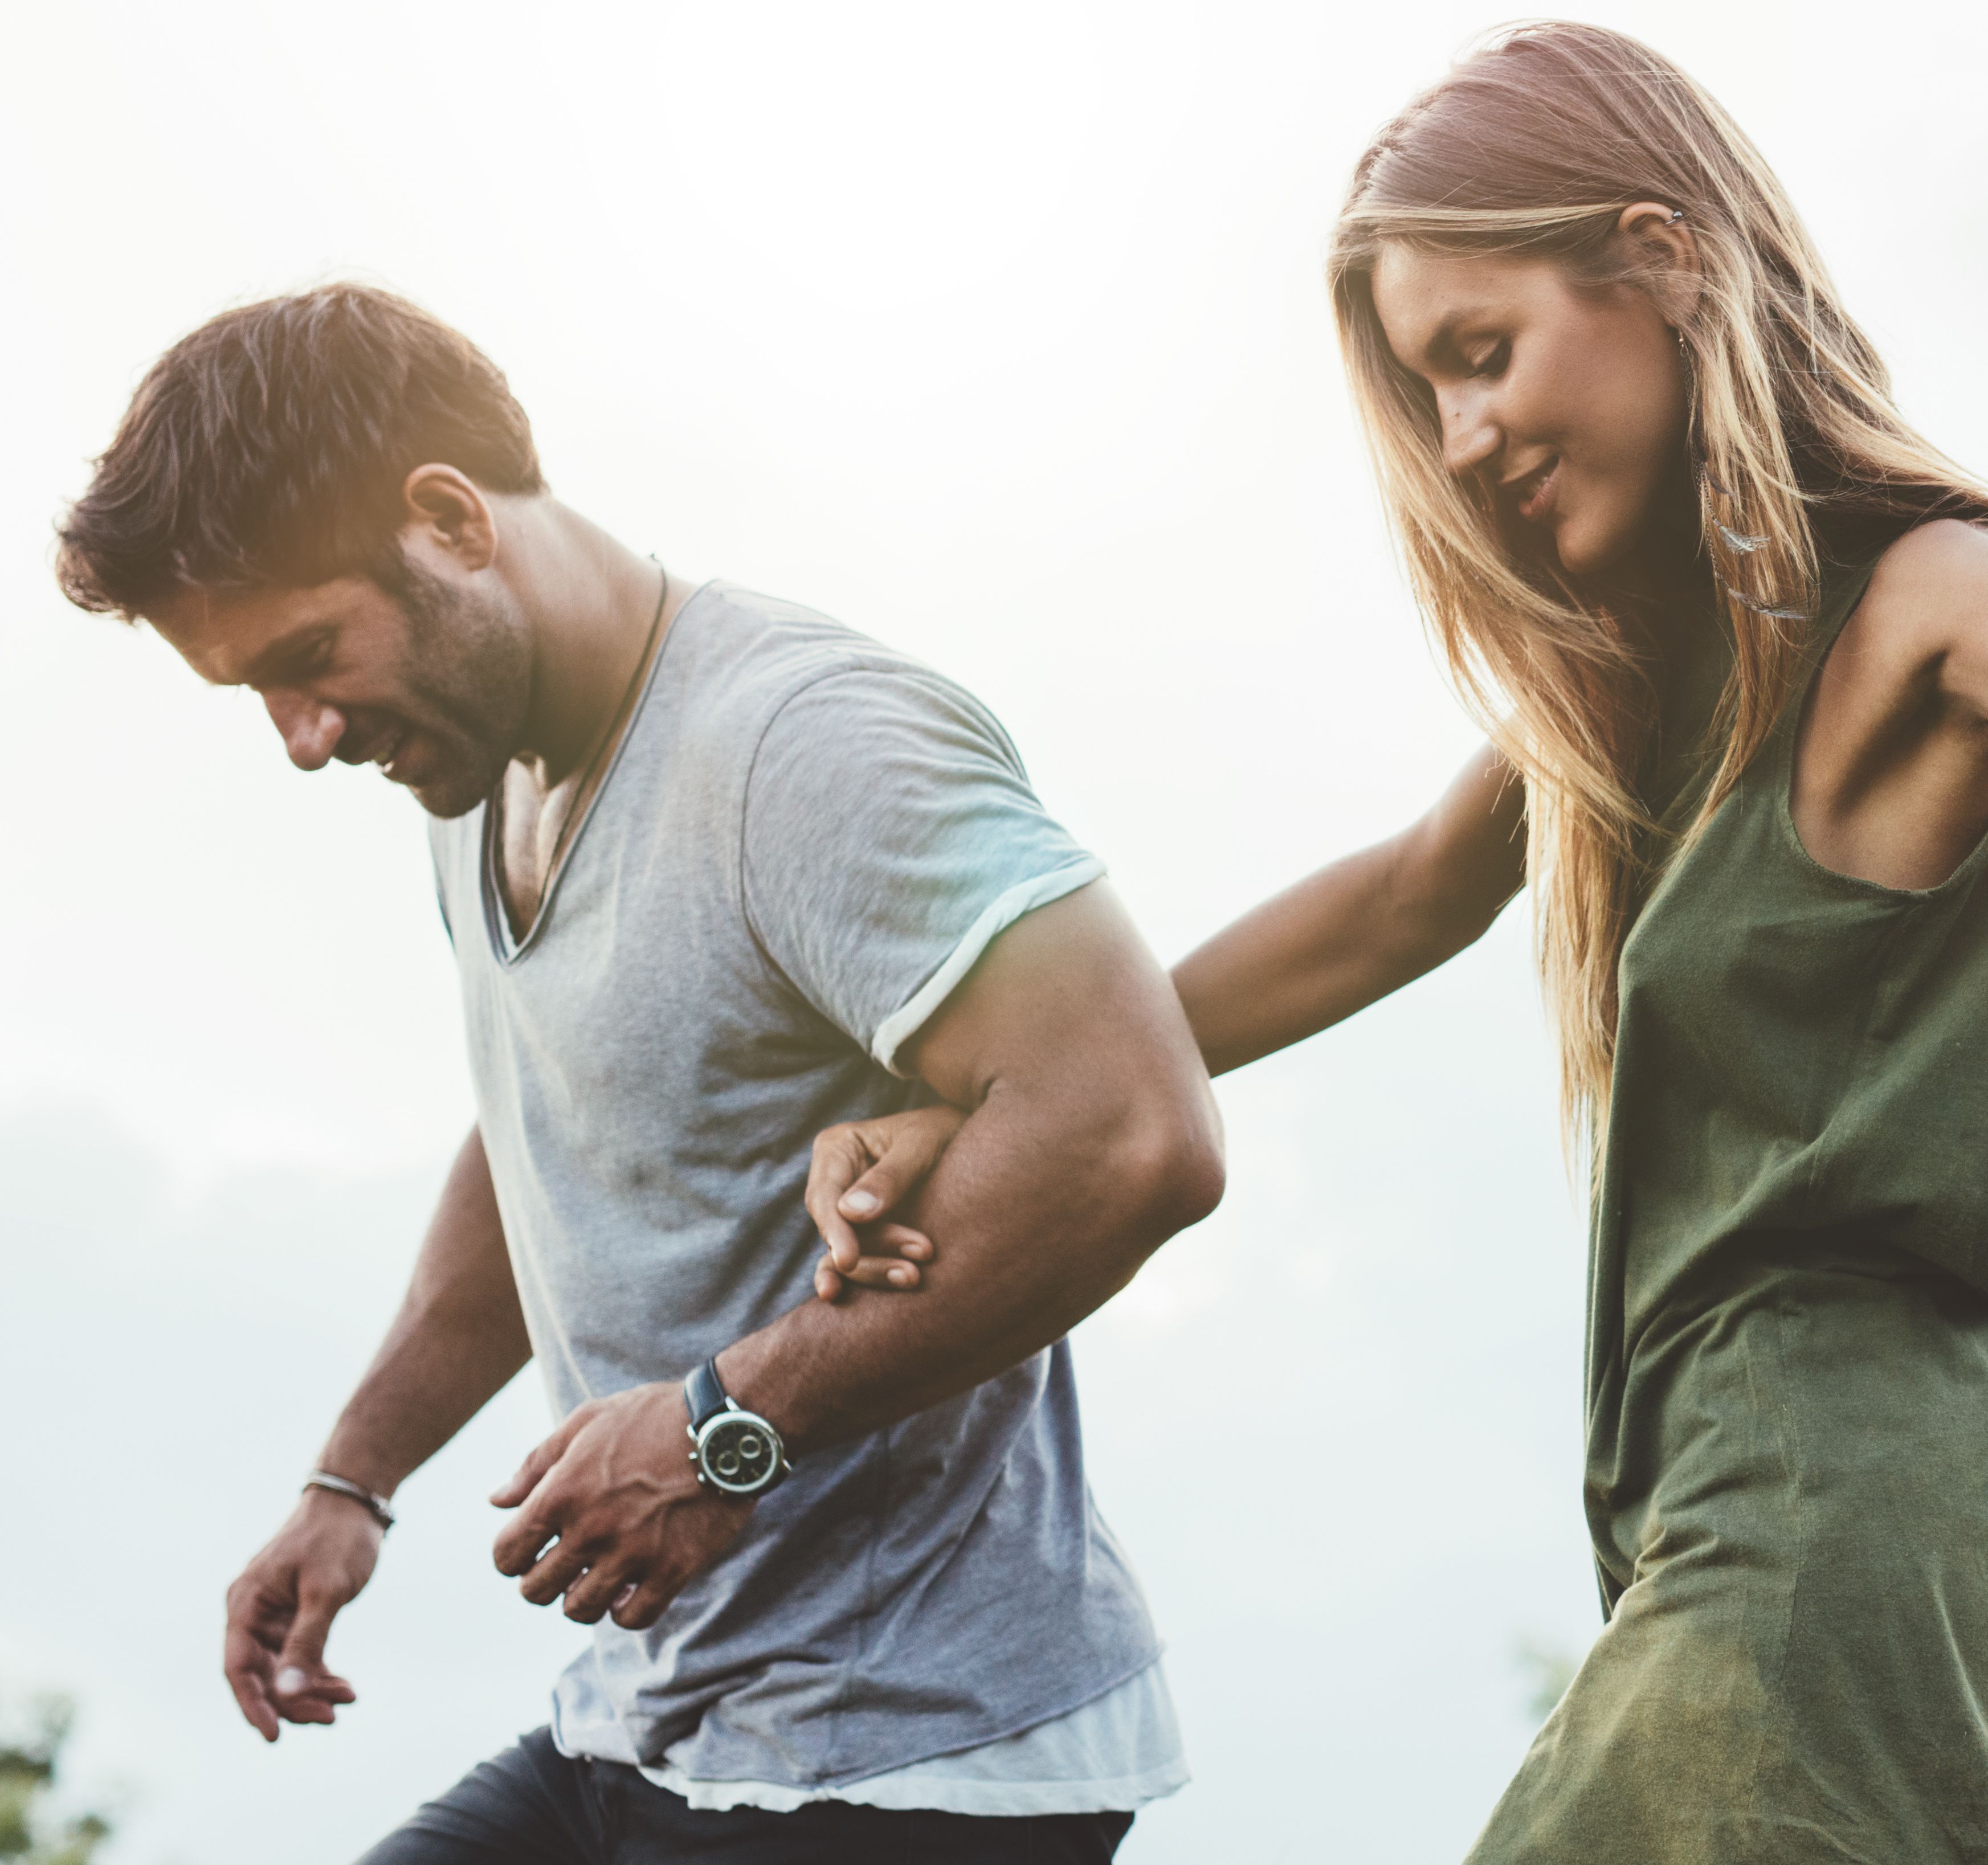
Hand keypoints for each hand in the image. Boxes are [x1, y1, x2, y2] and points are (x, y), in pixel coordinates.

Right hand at [223, 1487, 382, 1740]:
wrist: (356, 1500)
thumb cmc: (338, 1537)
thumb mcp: (325, 1590)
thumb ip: (307, 1641)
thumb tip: (287, 1693)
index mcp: (246, 1603)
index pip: (238, 1668)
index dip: (253, 1705)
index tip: (274, 1736)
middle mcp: (252, 1612)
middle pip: (261, 1674)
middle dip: (292, 1701)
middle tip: (330, 1718)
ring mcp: (274, 1615)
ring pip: (283, 1670)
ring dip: (310, 1690)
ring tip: (346, 1700)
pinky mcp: (296, 1616)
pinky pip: (300, 1656)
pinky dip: (320, 1673)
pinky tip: (344, 1688)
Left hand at [490, 1382, 751, 1629]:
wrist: (725, 1426)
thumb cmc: (653, 1416)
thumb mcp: (587, 1422)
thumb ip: (537, 1464)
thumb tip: (498, 1500)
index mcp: (562, 1493)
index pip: (507, 1556)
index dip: (512, 1557)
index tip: (531, 1549)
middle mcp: (591, 1529)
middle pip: (536, 1591)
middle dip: (543, 1581)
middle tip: (565, 1564)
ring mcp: (633, 1553)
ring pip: (581, 1610)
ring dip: (582, 1598)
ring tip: (598, 1576)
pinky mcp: (672, 1569)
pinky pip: (633, 1618)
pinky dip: (625, 1611)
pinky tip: (631, 1588)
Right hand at [806, 1105, 964, 1299]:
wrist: (971, 1139)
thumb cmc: (944, 1130)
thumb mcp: (921, 1143)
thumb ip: (890, 1176)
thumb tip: (851, 1214)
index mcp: (836, 1149)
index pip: (824, 1197)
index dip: (835, 1232)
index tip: (847, 1260)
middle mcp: (834, 1181)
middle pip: (834, 1230)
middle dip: (869, 1254)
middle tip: (912, 1271)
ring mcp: (848, 1211)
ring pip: (846, 1252)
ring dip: (877, 1269)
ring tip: (914, 1278)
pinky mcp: (865, 1233)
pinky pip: (857, 1261)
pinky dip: (867, 1277)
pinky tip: (855, 1307)